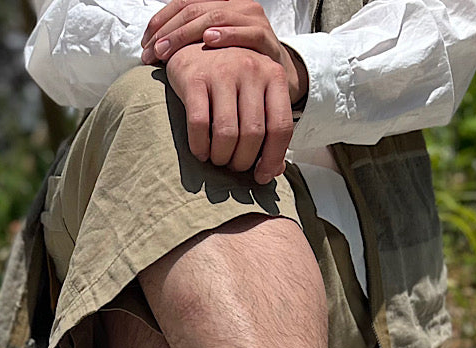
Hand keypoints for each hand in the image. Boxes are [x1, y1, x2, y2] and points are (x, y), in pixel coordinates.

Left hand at [142, 0, 307, 105]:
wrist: (276, 84)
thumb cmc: (237, 71)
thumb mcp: (210, 57)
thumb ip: (187, 50)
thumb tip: (149, 55)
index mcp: (219, 7)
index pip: (184, 3)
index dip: (162, 20)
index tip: (145, 44)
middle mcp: (235, 7)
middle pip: (195, 9)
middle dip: (170, 31)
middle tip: (152, 53)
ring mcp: (252, 20)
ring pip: (216, 16)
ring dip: (188, 33)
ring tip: (168, 50)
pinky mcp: (267, 38)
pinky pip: (246, 32)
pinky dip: (227, 35)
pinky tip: (208, 41)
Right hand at [164, 43, 293, 182]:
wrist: (194, 42)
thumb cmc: (230, 76)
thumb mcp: (256, 93)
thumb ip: (269, 126)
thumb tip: (275, 170)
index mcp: (273, 75)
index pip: (281, 127)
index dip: (272, 159)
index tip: (261, 176)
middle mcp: (251, 70)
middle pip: (253, 135)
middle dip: (242, 161)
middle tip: (233, 165)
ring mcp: (222, 72)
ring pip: (227, 133)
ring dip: (221, 157)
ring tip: (217, 159)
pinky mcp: (194, 79)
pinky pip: (199, 125)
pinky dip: (200, 147)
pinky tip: (201, 152)